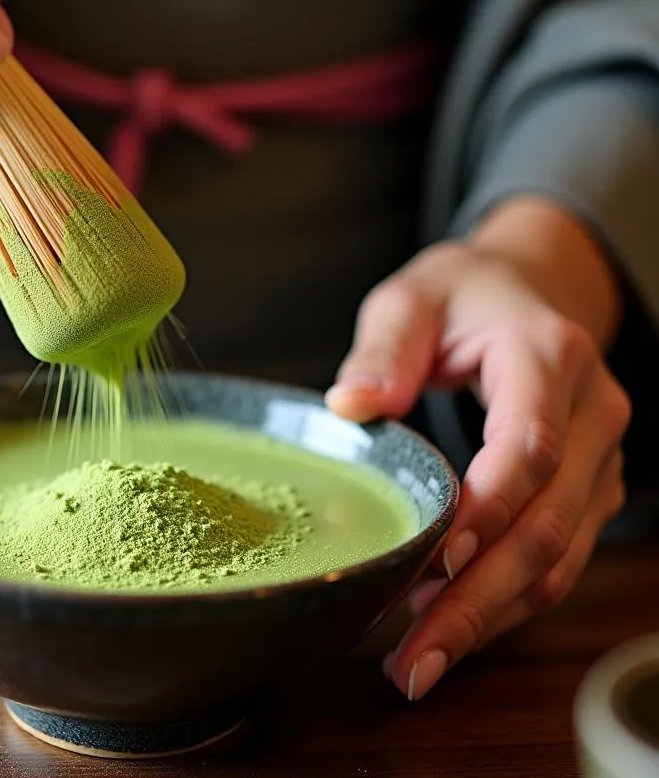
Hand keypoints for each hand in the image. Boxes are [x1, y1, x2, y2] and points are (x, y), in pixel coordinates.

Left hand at [325, 198, 629, 700]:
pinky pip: (559, 559)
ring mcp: (602, 457)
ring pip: (562, 556)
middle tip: (413, 655)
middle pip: (549, 521)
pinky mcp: (589, 489)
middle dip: (480, 597)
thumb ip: (383, 349)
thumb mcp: (410, 299)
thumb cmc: (460, 296)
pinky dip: (508, 601)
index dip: (486, 510)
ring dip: (492, 617)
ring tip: (419, 661)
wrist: (524, 290)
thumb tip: (350, 406)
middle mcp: (593, 412)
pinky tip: (451, 629)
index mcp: (548, 355)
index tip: (431, 564)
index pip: (531, 445)